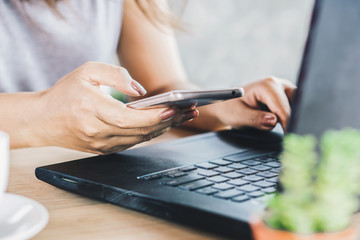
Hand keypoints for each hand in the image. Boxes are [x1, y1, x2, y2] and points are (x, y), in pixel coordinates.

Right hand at [34, 62, 197, 153]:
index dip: (156, 116)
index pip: (131, 118)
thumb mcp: (87, 72)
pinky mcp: (104, 150)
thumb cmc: (64, 94)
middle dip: (169, 121)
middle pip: (141, 131)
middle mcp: (98, 132)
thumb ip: (116, 75)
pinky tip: (163, 124)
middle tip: (189, 111)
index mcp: (93, 111)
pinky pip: (133, 142)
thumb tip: (140, 91)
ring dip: (163, 128)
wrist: (42, 120)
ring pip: (140, 139)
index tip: (175, 109)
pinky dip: (150, 133)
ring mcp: (102, 145)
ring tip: (182, 116)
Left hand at [213, 77, 295, 130]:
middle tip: (286, 137)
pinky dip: (289, 118)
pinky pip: (293, 107)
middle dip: (291, 121)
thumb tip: (273, 121)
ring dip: (290, 119)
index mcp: (266, 86)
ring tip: (281, 130)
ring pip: (296, 106)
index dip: (287, 125)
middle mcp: (276, 84)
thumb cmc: (230, 110)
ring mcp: (281, 89)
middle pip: (295, 105)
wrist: (226, 108)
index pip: (283, 108)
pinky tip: (282, 126)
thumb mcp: (239, 116)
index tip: (287, 138)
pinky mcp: (283, 96)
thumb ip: (256, 119)